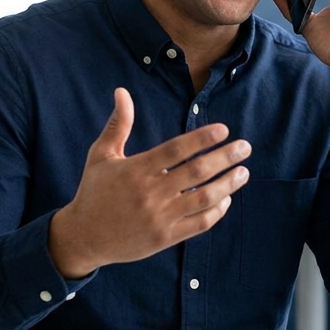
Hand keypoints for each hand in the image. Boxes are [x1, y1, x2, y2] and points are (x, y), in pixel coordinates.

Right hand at [48, 88, 251, 278]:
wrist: (84, 237)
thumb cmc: (94, 191)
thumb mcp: (100, 155)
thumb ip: (118, 124)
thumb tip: (122, 91)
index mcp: (136, 169)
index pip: (176, 149)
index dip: (202, 139)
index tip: (223, 130)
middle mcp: (150, 193)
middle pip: (197, 172)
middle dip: (225, 157)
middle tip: (245, 147)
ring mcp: (160, 217)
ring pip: (203, 198)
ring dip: (228, 184)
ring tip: (243, 172)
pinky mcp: (165, 237)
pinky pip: (198, 223)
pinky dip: (216, 211)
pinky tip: (225, 198)